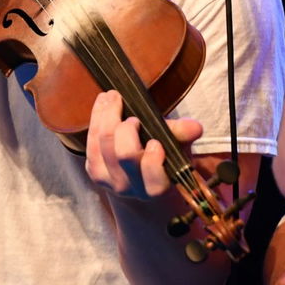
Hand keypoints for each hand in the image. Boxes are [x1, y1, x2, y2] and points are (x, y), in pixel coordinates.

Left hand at [84, 90, 200, 200]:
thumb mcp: (177, 148)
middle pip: (123, 154)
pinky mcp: (94, 171)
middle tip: (133, 113)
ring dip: (106, 115)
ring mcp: (109, 181)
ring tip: (113, 96)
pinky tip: (103, 104)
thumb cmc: (162, 158)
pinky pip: (90, 142)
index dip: (152, 157)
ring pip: (102, 144)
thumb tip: (195, 127)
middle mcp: (131, 187)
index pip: (152, 174)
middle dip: (126, 128)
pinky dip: (96, 119)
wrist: (139, 179)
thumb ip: (183, 136)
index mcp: (156, 186)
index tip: (155, 140)